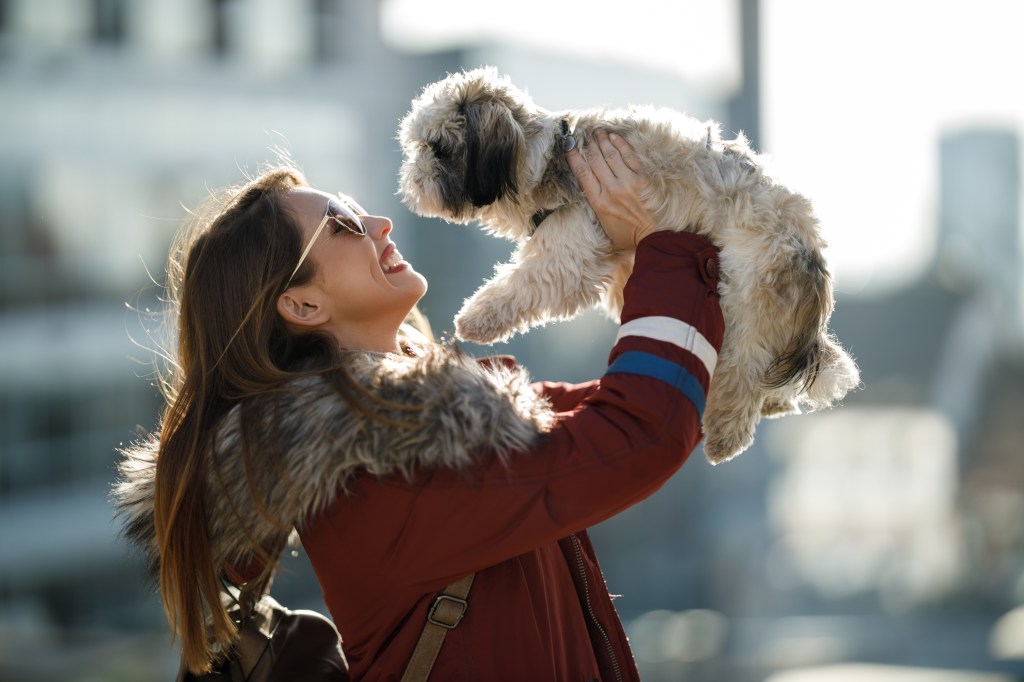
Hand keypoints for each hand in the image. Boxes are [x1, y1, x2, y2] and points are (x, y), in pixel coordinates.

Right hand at [566, 129, 658, 249]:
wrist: (654, 237)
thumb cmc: (628, 236)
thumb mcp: (604, 227)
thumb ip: (594, 210)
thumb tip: (585, 193)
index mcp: (599, 203)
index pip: (582, 173)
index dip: (574, 156)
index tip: (569, 145)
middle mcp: (611, 190)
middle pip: (595, 160)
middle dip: (588, 144)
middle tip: (584, 133)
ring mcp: (628, 182)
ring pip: (610, 154)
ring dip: (602, 140)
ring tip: (597, 131)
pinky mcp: (642, 178)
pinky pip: (629, 156)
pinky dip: (620, 144)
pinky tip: (614, 137)